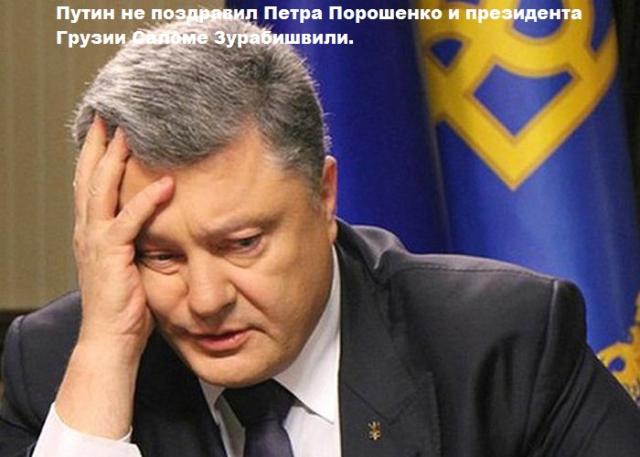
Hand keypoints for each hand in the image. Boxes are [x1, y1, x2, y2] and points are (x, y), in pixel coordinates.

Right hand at [55, 116, 172, 438]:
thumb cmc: (124, 304)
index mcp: (91, 231)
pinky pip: (130, 222)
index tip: (106, 128)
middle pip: (88, 177)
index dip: (96, 154)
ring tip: (129, 132)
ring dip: (115, 159)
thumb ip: (136, 237)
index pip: (90, 184)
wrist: (110, 339)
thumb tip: (157, 219)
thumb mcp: (129, 262)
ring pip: (101, 190)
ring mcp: (96, 242)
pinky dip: (147, 201)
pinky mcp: (113, 256)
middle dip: (98, 144)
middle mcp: (87, 231)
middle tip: (109, 114)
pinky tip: (166, 183)